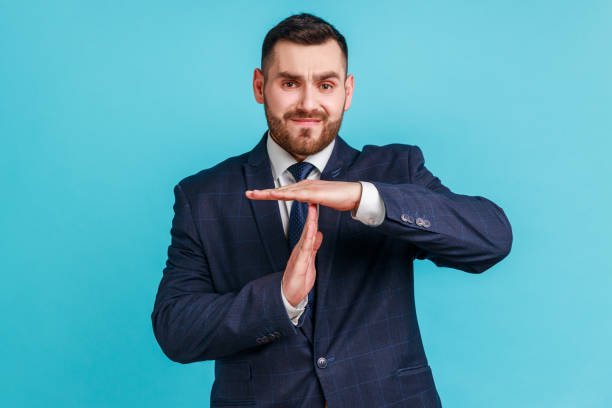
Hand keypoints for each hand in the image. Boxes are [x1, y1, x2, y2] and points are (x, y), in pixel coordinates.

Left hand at [246, 179, 362, 211]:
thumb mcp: (321, 199)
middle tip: (247, 194)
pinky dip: (284, 195)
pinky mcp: (315, 194)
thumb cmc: (340, 197)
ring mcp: (309, 188)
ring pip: (284, 192)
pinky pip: (296, 195)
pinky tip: (275, 196)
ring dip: (269, 193)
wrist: (354, 194)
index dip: (269, 193)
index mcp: (305, 187)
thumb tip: (307, 201)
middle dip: (263, 192)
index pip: (283, 191)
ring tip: (254, 194)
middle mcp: (304, 185)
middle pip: (280, 190)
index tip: (256, 195)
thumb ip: (312, 199)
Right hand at [281, 203, 323, 306]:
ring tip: (313, 210)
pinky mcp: (299, 264)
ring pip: (306, 236)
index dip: (313, 216)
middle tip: (313, 199)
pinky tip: (311, 231)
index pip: (310, 229)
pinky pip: (305, 249)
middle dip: (311, 214)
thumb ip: (313, 247)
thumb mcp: (309, 261)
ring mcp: (299, 256)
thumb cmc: (298, 280)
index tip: (316, 203)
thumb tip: (318, 234)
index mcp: (303, 248)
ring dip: (310, 222)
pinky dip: (308, 239)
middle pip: (307, 229)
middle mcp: (300, 249)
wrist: (288, 295)